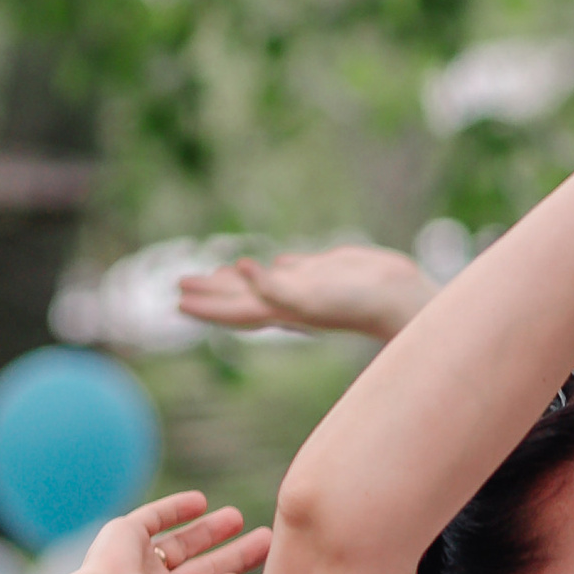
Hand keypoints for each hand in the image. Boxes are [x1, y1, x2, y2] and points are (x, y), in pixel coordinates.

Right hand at [72, 492, 270, 573]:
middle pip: (204, 571)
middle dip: (235, 556)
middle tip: (266, 539)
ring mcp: (138, 565)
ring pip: (181, 543)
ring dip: (210, 530)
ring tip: (238, 518)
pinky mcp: (123, 536)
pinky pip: (153, 517)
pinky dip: (175, 508)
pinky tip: (201, 501)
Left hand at [176, 244, 437, 343]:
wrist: (397, 298)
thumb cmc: (355, 303)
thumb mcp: (310, 296)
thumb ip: (274, 287)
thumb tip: (242, 267)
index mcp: (279, 310)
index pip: (232, 310)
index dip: (205, 306)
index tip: (176, 300)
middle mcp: (287, 301)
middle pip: (239, 298)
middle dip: (210, 292)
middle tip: (180, 283)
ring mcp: (305, 286)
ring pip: (262, 283)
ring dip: (237, 281)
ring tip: (216, 273)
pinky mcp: (323, 270)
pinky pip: (290, 269)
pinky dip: (273, 268)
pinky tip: (268, 263)